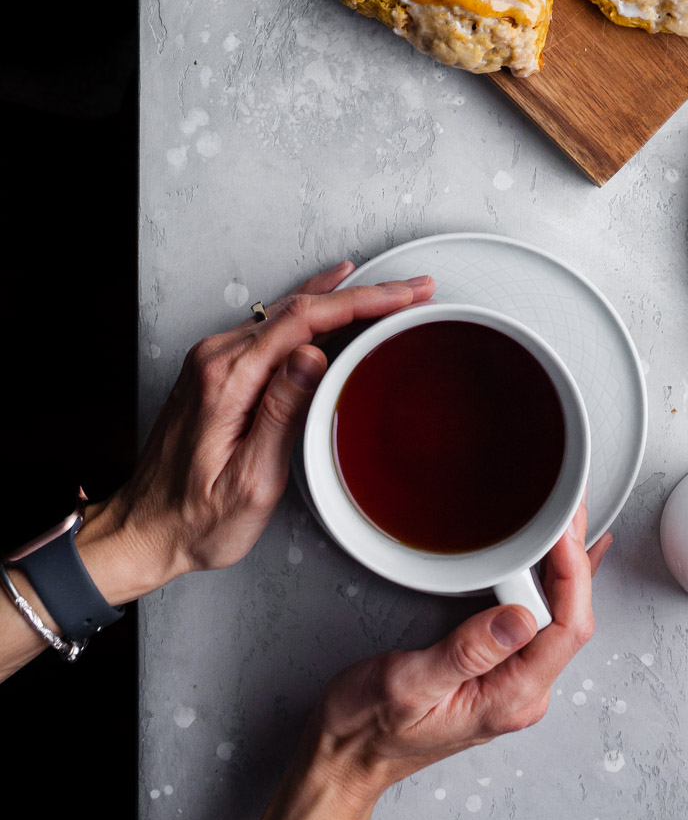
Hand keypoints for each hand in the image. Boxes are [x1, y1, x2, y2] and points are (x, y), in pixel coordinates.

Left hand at [78, 262, 435, 600]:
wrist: (143, 530)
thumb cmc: (194, 518)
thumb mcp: (248, 480)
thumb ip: (281, 413)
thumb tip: (312, 355)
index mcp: (226, 379)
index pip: (304, 320)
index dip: (360, 302)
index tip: (401, 296)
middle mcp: (215, 358)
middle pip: (300, 307)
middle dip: (363, 294)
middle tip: (413, 290)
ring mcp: (213, 360)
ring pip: (286, 310)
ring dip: (341, 299)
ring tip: (388, 293)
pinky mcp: (216, 369)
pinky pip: (271, 325)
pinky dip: (312, 310)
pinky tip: (329, 297)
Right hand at [237, 500, 611, 819]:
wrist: (347, 756)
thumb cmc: (368, 726)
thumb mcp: (407, 682)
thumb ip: (464, 653)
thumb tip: (519, 620)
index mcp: (509, 699)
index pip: (566, 630)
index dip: (573, 573)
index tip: (563, 528)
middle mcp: (521, 695)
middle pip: (571, 620)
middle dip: (576, 560)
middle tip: (569, 507)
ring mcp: (513, 684)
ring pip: (560, 619)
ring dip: (567, 569)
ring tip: (568, 520)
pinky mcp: (499, 672)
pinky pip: (541, 624)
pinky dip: (553, 586)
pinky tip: (560, 564)